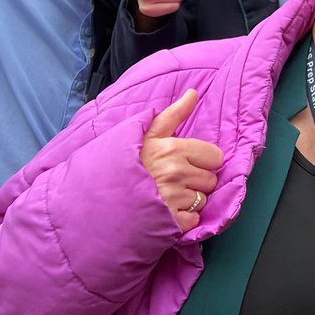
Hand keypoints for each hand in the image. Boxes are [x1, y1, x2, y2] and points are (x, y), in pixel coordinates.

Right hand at [140, 89, 222, 231]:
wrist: (99, 198)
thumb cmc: (127, 163)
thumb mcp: (148, 135)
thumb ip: (174, 114)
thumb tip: (193, 93)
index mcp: (173, 149)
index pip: (215, 157)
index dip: (204, 161)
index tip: (188, 163)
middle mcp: (176, 173)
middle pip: (210, 180)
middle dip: (197, 181)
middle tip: (174, 181)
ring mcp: (173, 198)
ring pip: (202, 200)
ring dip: (190, 200)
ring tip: (168, 196)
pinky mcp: (170, 221)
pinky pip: (193, 219)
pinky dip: (184, 218)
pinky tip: (167, 212)